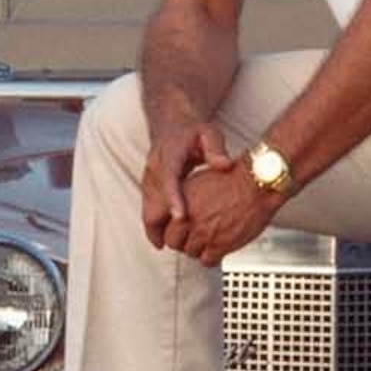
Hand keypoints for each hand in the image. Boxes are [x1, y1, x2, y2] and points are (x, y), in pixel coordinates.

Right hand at [140, 121, 233, 250]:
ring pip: (146, 207)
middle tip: (170, 244)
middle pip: (150, 200)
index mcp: (169, 155)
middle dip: (157, 224)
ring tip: (167, 245)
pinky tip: (163, 237)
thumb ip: (216, 148)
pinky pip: (148, 208)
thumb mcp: (209, 134)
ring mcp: (149, 178)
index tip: (181, 217)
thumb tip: (224, 165)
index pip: (168, 179)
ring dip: (154, 227)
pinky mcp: (148, 186)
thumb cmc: (193, 131)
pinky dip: (154, 223)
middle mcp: (154, 168)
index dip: (173, 199)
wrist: (172, 125)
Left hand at [173, 159, 280, 264]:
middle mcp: (188, 217)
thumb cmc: (234, 178)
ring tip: (209, 243)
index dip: (170, 230)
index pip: (162, 224)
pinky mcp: (218, 245)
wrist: (256, 184)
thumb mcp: (200, 181)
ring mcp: (203, 232)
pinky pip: (207, 261)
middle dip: (182, 242)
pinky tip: (218, 250)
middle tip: (192, 239)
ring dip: (199, 249)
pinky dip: (212, 258)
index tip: (175, 233)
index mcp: (181, 200)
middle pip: (174, 242)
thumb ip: (186, 199)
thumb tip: (179, 209)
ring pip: (190, 253)